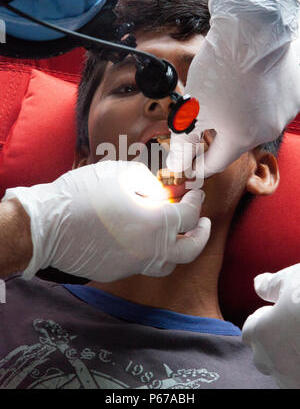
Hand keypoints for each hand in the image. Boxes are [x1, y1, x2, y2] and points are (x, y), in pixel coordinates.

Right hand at [3, 161, 210, 281]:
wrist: (47, 225)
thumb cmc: (82, 195)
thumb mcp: (120, 174)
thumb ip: (149, 183)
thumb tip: (162, 193)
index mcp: (155, 224)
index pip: (189, 215)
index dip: (196, 201)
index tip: (195, 193)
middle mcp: (150, 250)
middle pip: (190, 249)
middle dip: (202, 234)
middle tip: (203, 222)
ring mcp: (134, 265)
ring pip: (169, 263)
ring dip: (179, 248)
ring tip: (177, 234)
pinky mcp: (119, 271)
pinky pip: (145, 264)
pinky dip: (153, 252)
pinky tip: (144, 238)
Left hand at [167, 0, 299, 177]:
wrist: (253, 27)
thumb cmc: (222, 67)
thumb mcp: (193, 107)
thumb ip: (185, 140)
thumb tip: (178, 163)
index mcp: (242, 138)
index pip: (217, 162)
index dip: (200, 164)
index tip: (191, 165)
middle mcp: (268, 130)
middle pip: (236, 141)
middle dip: (217, 135)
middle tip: (202, 122)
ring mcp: (285, 111)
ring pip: (254, 121)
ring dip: (238, 114)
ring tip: (225, 93)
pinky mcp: (295, 91)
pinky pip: (271, 102)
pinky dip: (256, 98)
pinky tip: (246, 82)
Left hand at [242, 264, 299, 388]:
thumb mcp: (290, 279)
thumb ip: (270, 286)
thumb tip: (258, 284)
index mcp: (262, 334)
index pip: (249, 333)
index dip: (262, 320)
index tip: (276, 311)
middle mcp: (274, 361)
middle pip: (263, 356)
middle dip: (272, 343)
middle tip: (292, 325)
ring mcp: (294, 377)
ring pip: (284, 372)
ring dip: (290, 359)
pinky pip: (298, 380)